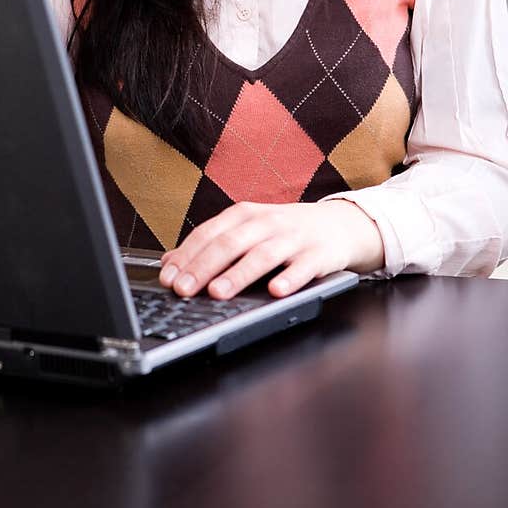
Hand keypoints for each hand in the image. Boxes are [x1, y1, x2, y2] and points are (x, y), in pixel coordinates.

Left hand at [159, 200, 384, 298]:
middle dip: (203, 268)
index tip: (168, 279)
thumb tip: (168, 263)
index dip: (186, 257)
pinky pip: (304, 268)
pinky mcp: (319, 254)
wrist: (339, 224)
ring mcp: (293, 237)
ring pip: (262, 255)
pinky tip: (276, 291)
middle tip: (184, 290)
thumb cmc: (284, 232)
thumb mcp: (246, 231)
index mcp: (244, 215)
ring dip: (238, 274)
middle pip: (229, 244)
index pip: (208, 234)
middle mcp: (266, 222)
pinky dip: (290, 279)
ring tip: (218, 292)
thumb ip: (210, 245)